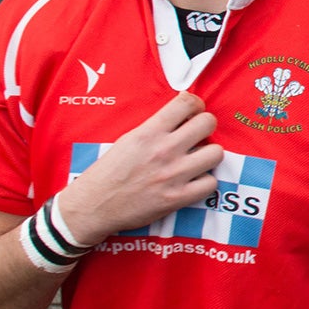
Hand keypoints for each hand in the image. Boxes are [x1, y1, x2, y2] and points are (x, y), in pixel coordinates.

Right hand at [58, 92, 221, 243]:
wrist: (92, 206)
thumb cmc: (107, 173)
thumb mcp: (128, 140)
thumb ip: (155, 128)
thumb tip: (181, 118)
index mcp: (149, 132)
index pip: (187, 102)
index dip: (195, 105)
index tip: (193, 112)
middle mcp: (164, 150)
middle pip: (208, 123)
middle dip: (206, 127)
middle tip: (198, 136)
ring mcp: (173, 174)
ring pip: (216, 153)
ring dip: (209, 155)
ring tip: (197, 159)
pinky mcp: (177, 198)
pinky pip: (211, 183)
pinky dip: (205, 182)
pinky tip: (193, 181)